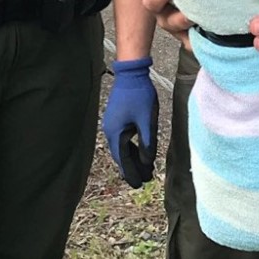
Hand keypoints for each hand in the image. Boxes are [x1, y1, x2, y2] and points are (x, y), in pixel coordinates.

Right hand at [101, 57, 158, 187]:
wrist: (131, 74)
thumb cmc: (139, 95)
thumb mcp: (147, 120)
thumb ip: (147, 142)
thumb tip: (148, 161)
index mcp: (116, 132)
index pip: (123, 159)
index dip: (131, 173)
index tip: (139, 185)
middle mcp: (110, 130)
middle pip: (121, 155)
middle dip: (132, 168)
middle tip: (144, 180)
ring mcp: (112, 124)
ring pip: (122, 147)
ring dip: (132, 159)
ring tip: (144, 169)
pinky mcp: (117, 118)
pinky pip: (123, 139)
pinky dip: (131, 148)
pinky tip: (138, 152)